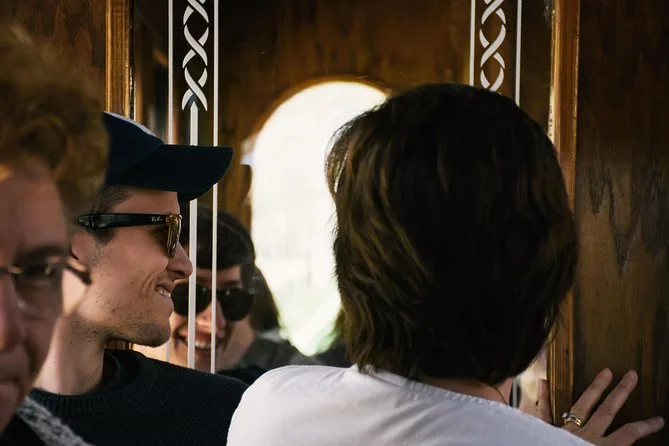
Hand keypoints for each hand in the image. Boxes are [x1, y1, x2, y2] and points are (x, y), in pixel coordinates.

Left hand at [531, 369, 663, 444]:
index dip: (645, 426)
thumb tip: (627, 437)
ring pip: (582, 406)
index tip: (659, 419)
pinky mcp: (545, 433)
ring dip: (595, 388)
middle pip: (607, 411)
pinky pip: (543, 413)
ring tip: (606, 372)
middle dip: (621, 392)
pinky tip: (544, 381)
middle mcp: (585, 437)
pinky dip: (543, 397)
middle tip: (631, 374)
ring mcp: (565, 433)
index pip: (629, 434)